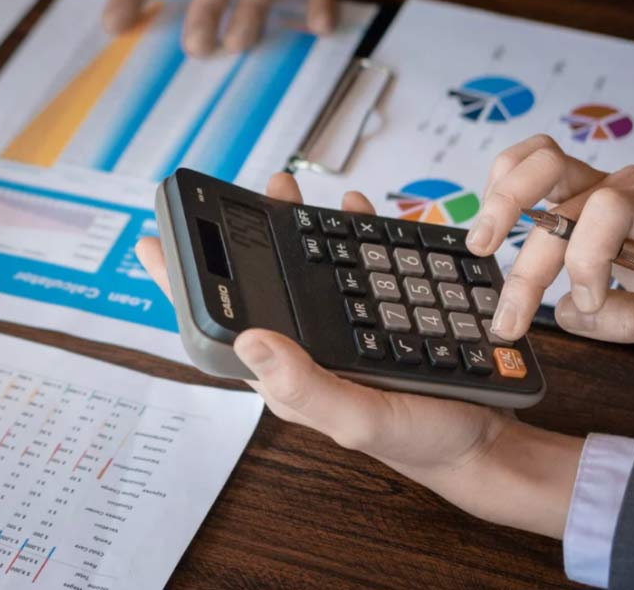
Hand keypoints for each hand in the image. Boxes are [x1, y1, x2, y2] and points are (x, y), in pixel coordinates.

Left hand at [135, 172, 579, 539]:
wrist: (483, 445)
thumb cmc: (418, 440)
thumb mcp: (359, 417)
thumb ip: (304, 383)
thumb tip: (246, 336)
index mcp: (285, 373)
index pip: (218, 325)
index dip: (181, 285)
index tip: (149, 243)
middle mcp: (305, 348)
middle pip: (257, 283)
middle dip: (240, 237)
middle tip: (237, 193)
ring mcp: (338, 330)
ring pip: (303, 267)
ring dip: (293, 224)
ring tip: (287, 188)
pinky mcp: (375, 317)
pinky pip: (351, 266)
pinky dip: (349, 232)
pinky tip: (353, 209)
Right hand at [466, 135, 633, 350]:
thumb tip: (569, 311)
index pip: (612, 209)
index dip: (588, 257)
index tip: (588, 301)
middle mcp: (627, 185)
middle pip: (563, 205)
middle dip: (530, 266)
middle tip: (508, 317)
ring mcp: (597, 178)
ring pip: (539, 161)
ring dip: (502, 202)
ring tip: (480, 245)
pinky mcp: (571, 184)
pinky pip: (528, 160)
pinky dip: (502, 186)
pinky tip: (490, 224)